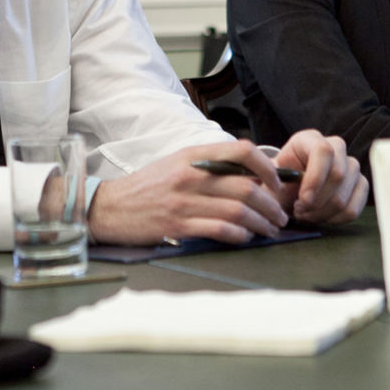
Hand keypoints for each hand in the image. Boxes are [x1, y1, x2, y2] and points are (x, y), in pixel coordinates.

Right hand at [87, 139, 289, 245]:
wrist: (109, 207)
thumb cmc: (147, 186)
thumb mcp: (176, 163)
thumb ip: (208, 164)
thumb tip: (247, 172)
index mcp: (192, 155)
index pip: (240, 151)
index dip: (266, 166)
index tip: (276, 181)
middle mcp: (190, 175)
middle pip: (245, 186)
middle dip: (271, 204)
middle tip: (280, 215)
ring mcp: (183, 201)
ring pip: (237, 210)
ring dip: (260, 222)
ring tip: (269, 230)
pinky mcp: (177, 226)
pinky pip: (219, 230)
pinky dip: (238, 235)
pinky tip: (245, 238)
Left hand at [274, 129, 368, 223]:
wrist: (288, 189)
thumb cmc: (280, 180)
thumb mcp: (271, 175)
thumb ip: (274, 178)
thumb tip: (281, 185)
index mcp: (310, 139)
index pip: (323, 151)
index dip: (315, 177)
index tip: (303, 199)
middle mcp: (335, 148)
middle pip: (338, 175)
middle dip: (317, 201)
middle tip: (299, 211)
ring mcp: (350, 165)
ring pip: (345, 195)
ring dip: (323, 213)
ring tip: (306, 215)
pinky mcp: (360, 184)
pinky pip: (354, 208)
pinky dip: (336, 219)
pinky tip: (321, 217)